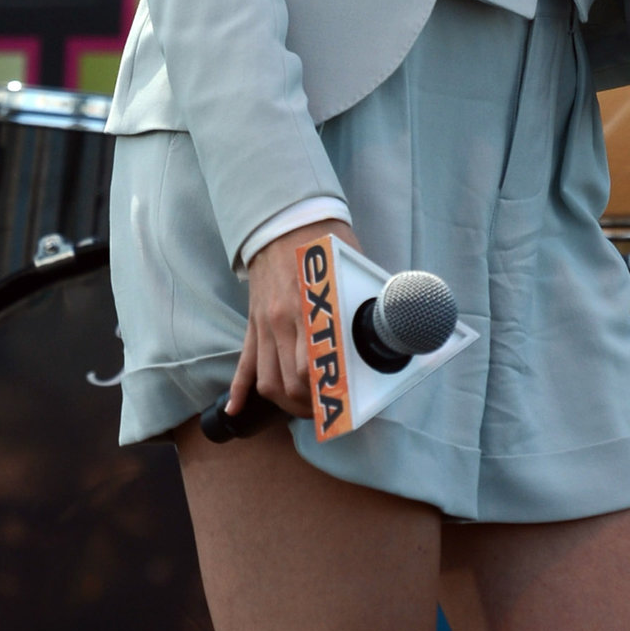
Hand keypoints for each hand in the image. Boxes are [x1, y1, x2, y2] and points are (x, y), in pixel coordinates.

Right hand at [226, 217, 359, 420]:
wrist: (285, 220)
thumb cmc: (325, 243)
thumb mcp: (352, 270)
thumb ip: (366, 300)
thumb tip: (393, 323)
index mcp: (309, 308)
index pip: (311, 368)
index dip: (327, 393)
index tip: (342, 403)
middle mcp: (282, 321)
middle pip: (290, 381)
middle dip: (309, 405)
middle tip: (327, 410)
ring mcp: (264, 325)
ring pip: (267, 379)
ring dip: (284, 402)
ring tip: (302, 409)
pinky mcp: (254, 323)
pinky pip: (244, 362)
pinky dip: (238, 389)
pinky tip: (236, 409)